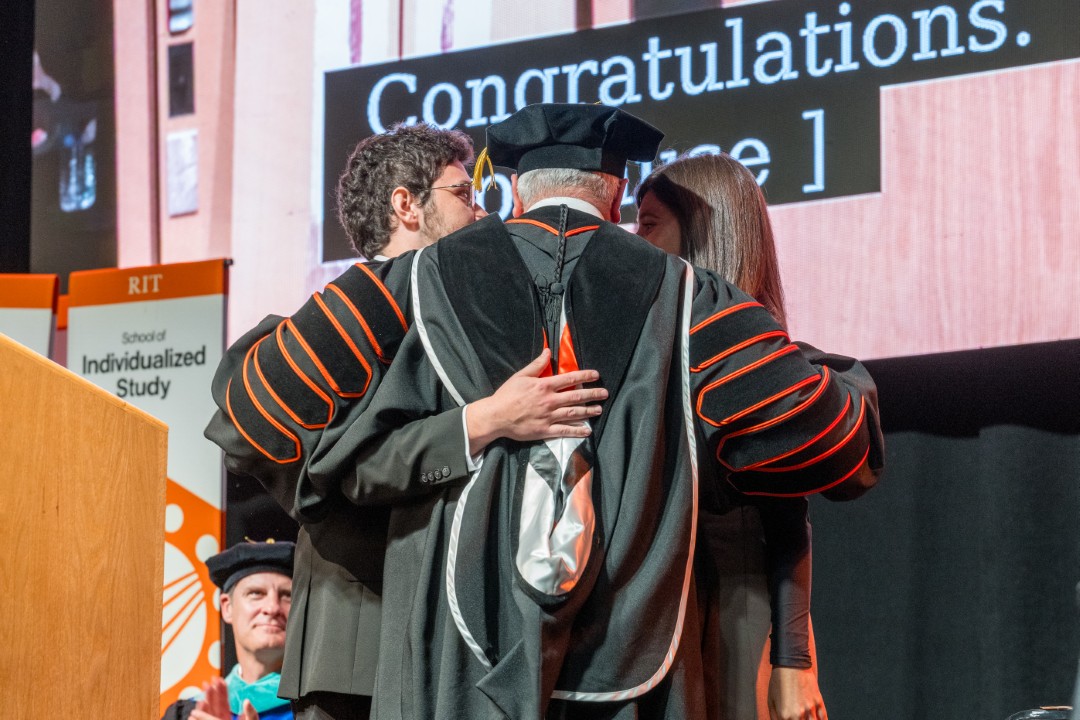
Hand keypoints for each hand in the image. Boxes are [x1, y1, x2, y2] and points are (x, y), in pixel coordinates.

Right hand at [190, 677, 261, 719]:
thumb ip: (251, 715)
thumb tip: (247, 701)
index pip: (224, 704)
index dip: (221, 692)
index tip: (218, 681)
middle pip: (214, 706)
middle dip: (211, 692)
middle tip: (209, 680)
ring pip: (208, 712)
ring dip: (205, 700)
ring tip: (204, 688)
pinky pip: (207, 718)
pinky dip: (203, 712)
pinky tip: (200, 705)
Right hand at [467, 349, 607, 454]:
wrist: (496, 416)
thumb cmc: (507, 395)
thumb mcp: (521, 376)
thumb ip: (536, 365)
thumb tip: (548, 352)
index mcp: (544, 386)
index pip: (570, 379)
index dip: (585, 376)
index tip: (596, 375)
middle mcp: (550, 401)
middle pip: (576, 396)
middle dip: (593, 394)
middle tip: (605, 393)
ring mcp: (549, 416)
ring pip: (574, 413)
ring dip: (588, 411)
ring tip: (599, 409)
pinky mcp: (545, 430)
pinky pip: (565, 431)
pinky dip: (577, 431)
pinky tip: (587, 430)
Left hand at [768, 666, 827, 719]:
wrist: (790, 664)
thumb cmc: (778, 681)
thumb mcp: (770, 700)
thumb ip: (774, 717)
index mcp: (784, 715)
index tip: (788, 719)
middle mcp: (798, 714)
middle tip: (797, 717)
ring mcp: (809, 708)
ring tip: (805, 718)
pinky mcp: (818, 701)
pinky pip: (824, 717)